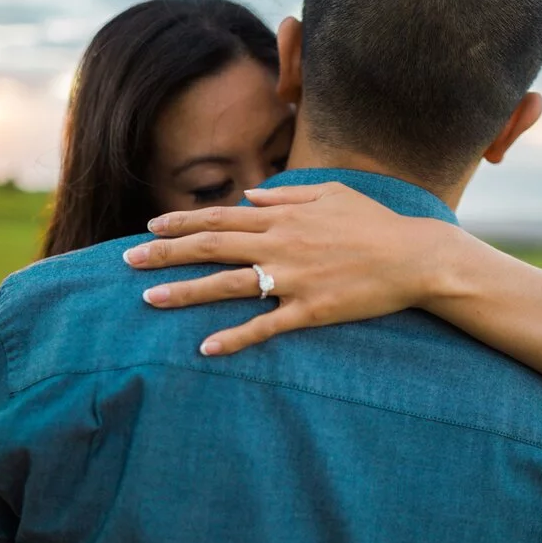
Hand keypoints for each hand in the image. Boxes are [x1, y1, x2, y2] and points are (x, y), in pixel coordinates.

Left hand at [123, 182, 458, 354]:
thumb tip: (250, 198)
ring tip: (150, 299)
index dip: (182, 222)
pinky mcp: (310, 309)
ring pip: (229, 285)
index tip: (150, 227)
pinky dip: (235, 337)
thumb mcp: (330, 194)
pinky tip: (206, 348)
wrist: (414, 257)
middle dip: (167, 253)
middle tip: (128, 261)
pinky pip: (265, 326)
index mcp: (282, 218)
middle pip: (212, 248)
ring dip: (186, 292)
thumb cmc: (374, 223)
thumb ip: (286, 195)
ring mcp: (293, 278)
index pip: (220, 218)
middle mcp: (280, 245)